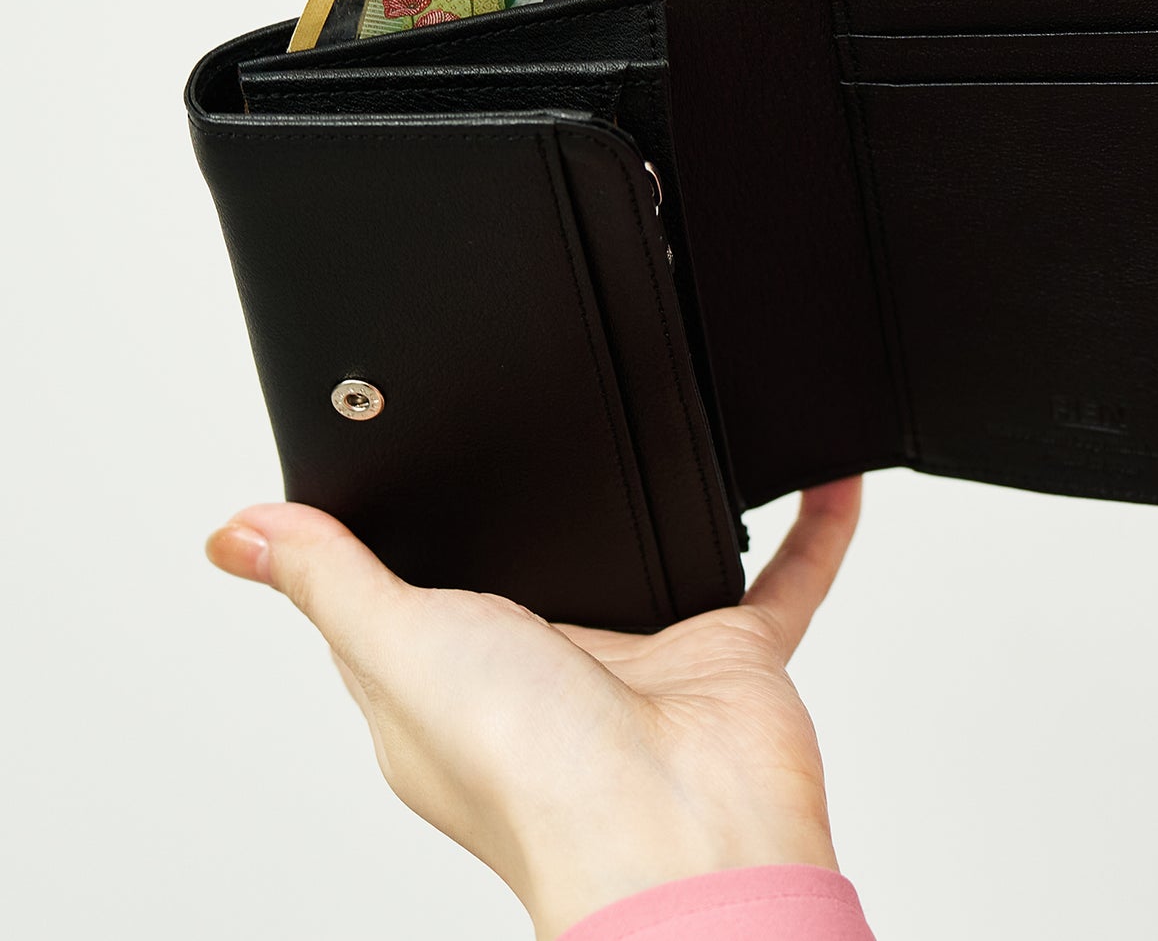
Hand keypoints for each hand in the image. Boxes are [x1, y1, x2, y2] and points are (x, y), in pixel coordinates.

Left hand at [206, 478, 859, 939]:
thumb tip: (237, 536)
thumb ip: (332, 581)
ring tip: (664, 432)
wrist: (683, 837)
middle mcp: (548, 671)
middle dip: (536, 506)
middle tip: (531, 419)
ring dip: (670, 506)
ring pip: (661, 558)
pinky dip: (810, 529)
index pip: (406, 595)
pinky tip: (821, 476)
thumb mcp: (400, 648)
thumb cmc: (536, 778)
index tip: (382, 466)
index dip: (390, 536)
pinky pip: (785, 578)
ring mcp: (645, 659)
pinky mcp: (730, 655)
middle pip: (537, 567)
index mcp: (451, 682)